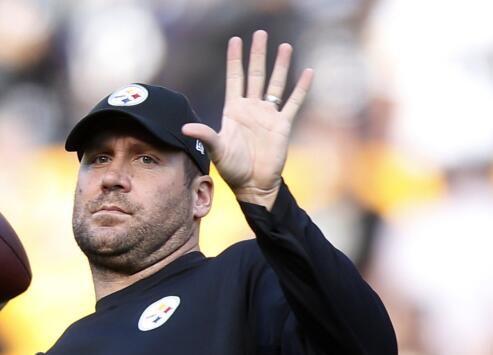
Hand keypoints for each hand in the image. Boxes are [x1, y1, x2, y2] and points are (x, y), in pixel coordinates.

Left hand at [182, 30, 312, 209]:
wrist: (253, 183)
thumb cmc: (233, 168)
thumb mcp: (217, 149)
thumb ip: (205, 135)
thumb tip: (185, 128)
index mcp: (234, 110)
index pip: (234, 78)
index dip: (235, 60)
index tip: (235, 40)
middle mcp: (251, 108)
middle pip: (255, 75)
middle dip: (257, 55)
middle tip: (260, 34)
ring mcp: (267, 115)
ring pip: (275, 84)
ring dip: (280, 66)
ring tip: (285, 46)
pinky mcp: (282, 124)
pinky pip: (293, 103)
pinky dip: (301, 88)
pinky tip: (307, 72)